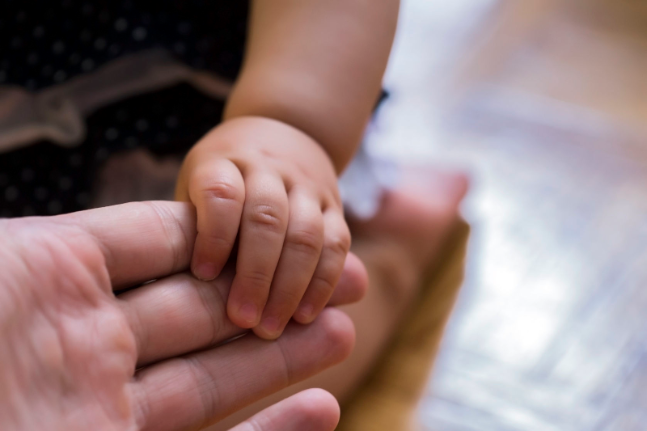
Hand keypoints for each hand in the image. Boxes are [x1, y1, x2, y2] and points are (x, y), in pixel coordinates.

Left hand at [0, 201, 366, 430]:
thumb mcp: (4, 265)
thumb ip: (44, 242)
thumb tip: (127, 203)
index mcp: (48, 281)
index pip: (162, 242)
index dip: (226, 234)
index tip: (282, 225)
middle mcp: (81, 347)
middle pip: (201, 308)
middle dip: (272, 290)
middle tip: (341, 279)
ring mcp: (102, 413)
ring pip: (215, 379)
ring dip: (284, 358)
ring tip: (344, 329)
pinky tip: (324, 408)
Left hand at [176, 116, 350, 338]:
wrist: (283, 133)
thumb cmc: (224, 178)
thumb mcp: (196, 184)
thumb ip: (190, 226)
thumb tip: (165, 294)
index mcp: (226, 162)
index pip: (222, 192)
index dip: (214, 234)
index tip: (202, 275)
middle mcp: (269, 169)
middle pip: (267, 218)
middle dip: (256, 274)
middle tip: (243, 320)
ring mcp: (306, 186)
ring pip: (306, 234)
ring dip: (291, 286)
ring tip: (272, 328)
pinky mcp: (333, 206)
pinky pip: (336, 244)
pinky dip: (323, 283)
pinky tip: (306, 317)